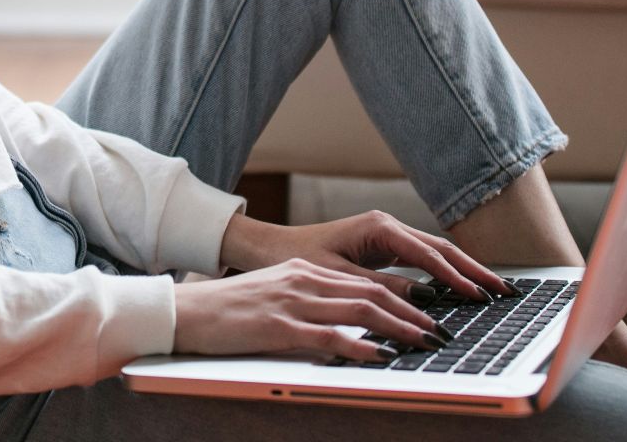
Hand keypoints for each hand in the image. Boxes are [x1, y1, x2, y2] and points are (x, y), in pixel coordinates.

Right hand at [172, 258, 449, 360]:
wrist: (185, 311)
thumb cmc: (227, 311)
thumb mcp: (274, 296)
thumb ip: (309, 303)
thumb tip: (345, 323)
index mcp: (304, 271)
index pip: (365, 282)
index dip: (402, 298)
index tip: (428, 315)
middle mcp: (304, 280)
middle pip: (371, 293)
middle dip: (412, 313)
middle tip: (440, 332)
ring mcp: (292, 302)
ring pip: (359, 310)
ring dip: (398, 328)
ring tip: (424, 342)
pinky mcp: (278, 326)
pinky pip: (328, 335)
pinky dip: (360, 345)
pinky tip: (380, 355)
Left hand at [218, 211, 513, 306]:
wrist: (272, 248)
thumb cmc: (298, 259)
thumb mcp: (339, 278)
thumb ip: (381, 288)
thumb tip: (423, 301)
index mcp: (379, 228)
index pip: (428, 255)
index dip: (455, 277)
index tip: (478, 296)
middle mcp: (388, 226)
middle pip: (441, 249)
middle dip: (474, 270)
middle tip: (504, 291)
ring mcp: (388, 235)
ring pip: (436, 253)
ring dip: (464, 271)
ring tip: (494, 290)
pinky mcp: (384, 246)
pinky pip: (423, 260)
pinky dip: (445, 273)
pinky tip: (462, 288)